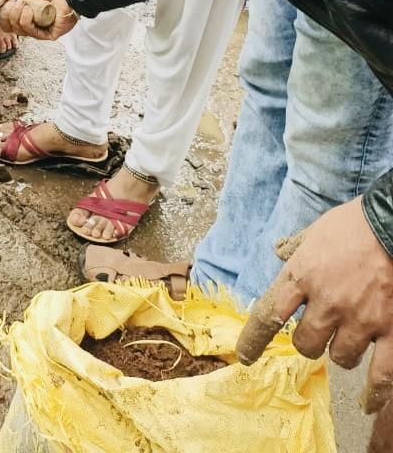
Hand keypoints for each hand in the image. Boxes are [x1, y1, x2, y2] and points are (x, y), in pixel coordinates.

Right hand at [0, 0, 76, 40]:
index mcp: (20, 10)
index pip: (2, 19)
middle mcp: (27, 20)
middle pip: (6, 25)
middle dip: (6, 13)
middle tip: (15, 2)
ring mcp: (37, 28)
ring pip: (16, 29)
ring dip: (16, 15)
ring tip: (25, 4)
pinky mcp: (46, 35)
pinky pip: (29, 32)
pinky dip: (25, 20)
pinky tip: (29, 11)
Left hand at [235, 198, 392, 412]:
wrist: (392, 223)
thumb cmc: (355, 224)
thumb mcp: (316, 230)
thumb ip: (296, 245)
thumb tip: (278, 250)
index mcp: (302, 274)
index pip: (268, 314)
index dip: (254, 340)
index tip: (246, 356)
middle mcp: (327, 301)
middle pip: (305, 343)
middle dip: (308, 342)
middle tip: (316, 333)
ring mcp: (360, 319)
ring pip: (341, 357)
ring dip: (341, 352)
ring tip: (348, 339)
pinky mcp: (390, 330)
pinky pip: (381, 374)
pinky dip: (374, 391)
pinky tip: (369, 400)